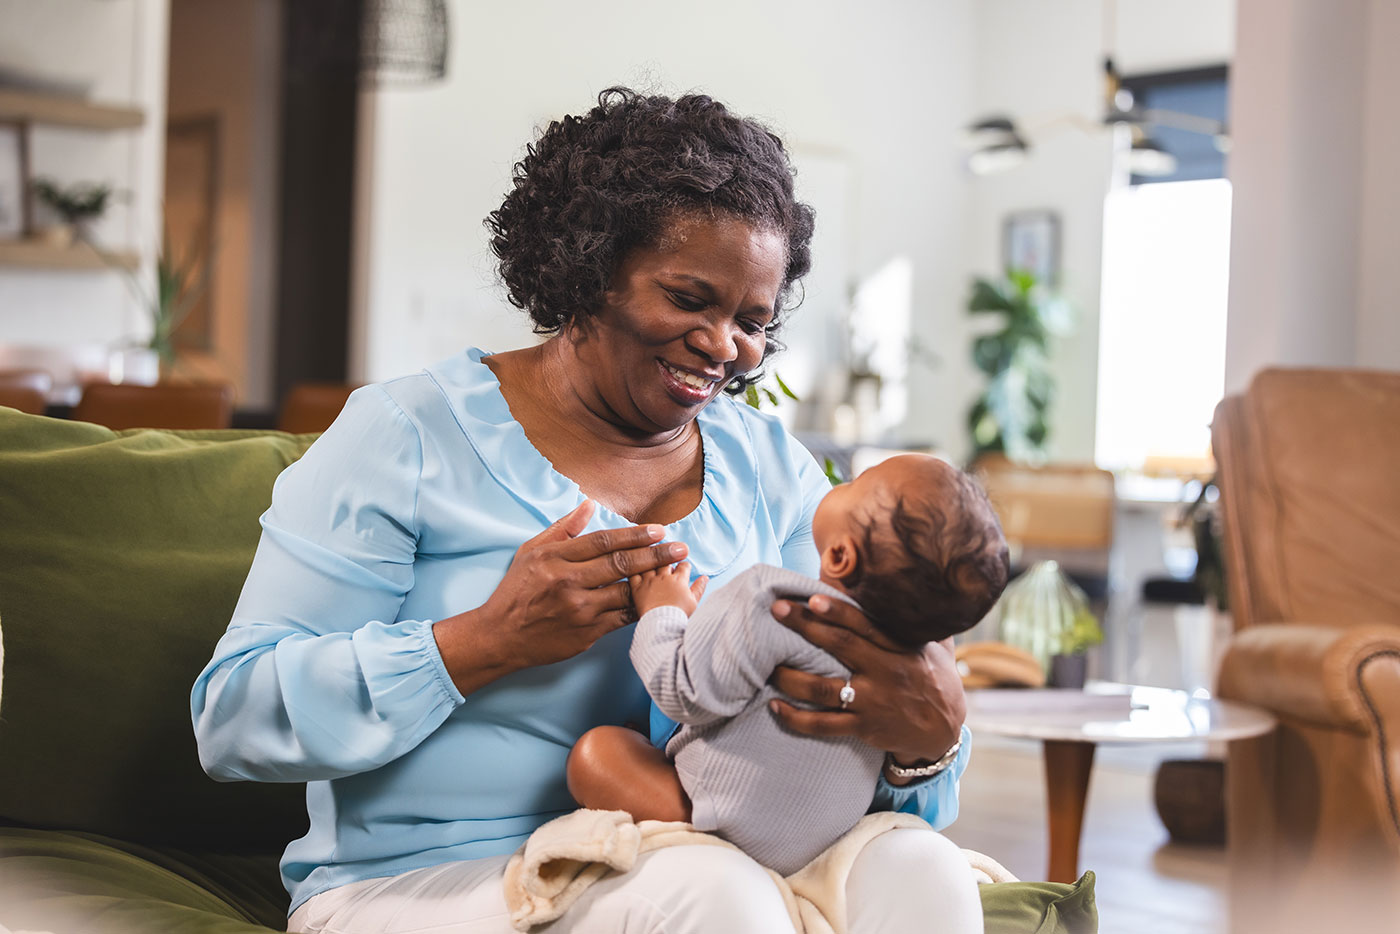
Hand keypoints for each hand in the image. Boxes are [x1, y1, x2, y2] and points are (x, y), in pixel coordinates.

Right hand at [433, 500, 689, 689]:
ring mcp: (579, 610)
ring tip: (677, 573)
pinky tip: (658, 599)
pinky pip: (622, 617)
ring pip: (625, 592)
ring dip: (653, 582)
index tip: (658, 530)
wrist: (500, 636)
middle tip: (681, 548)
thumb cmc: (516, 590)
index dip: (634, 535)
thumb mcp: (531, 552)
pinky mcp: (587, 633)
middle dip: (655, 555)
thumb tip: (590, 504)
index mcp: (555, 558)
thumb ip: (563, 528)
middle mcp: (568, 582)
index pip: (603, 541)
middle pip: (620, 564)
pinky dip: (641, 607)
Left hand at [630, 561, 707, 616]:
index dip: (684, 566)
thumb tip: (705, 577)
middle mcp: (663, 576)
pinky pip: (633, 574)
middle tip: (667, 567)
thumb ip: (699, 588)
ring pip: (650, 563)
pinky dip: (634, 570)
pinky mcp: (636, 588)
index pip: (683, 565)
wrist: (663, 626)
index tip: (683, 569)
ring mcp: (649, 581)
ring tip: (652, 565)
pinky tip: (635, 570)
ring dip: (652, 563)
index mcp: (679, 579)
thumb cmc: (679, 617)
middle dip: (668, 562)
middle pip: (666, 561)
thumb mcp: (694, 602)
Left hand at [766, 594, 965, 767]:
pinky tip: (774, 706)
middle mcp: (885, 671)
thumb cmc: (934, 678)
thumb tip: (907, 582)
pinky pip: (823, 724)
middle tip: (777, 610)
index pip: (865, 625)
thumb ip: (915, 619)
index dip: (838, 610)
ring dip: (790, 676)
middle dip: (805, 626)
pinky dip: (796, 717)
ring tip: (767, 665)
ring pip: (823, 688)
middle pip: (839, 646)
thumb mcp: (933, 645)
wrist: (944, 729)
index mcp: (899, 647)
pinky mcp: (864, 727)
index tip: (812, 598)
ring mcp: (872, 701)